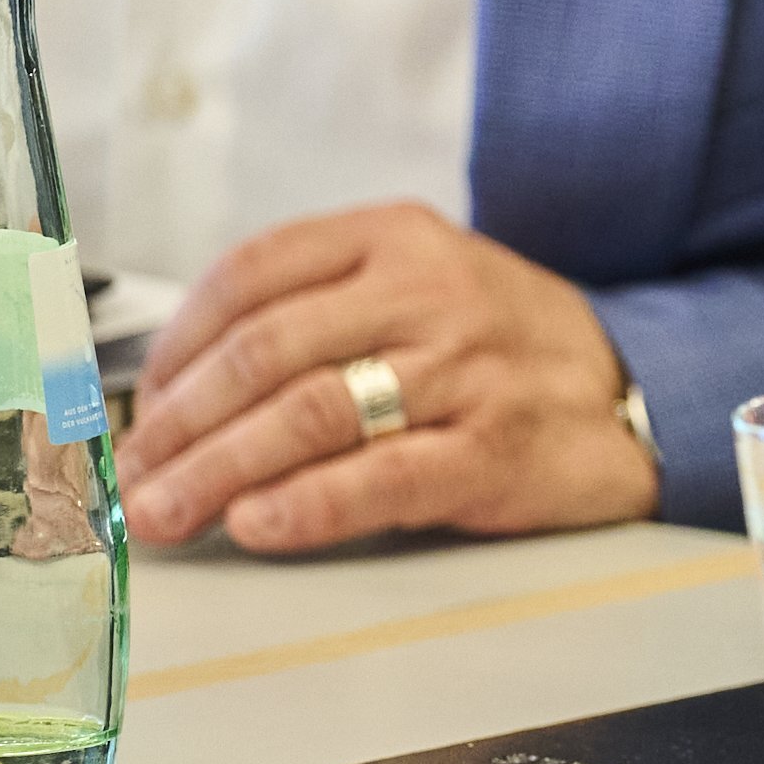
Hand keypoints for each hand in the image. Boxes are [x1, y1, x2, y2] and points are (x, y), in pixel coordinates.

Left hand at [112, 201, 656, 550]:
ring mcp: (466, 371)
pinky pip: (382, 477)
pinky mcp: (493, 449)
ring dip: (218, 471)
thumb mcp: (421, 286)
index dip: (177, 344)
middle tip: (132, 476)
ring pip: (311, 414)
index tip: (138, 405)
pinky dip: (307, 505)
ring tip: (167, 512)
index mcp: (397, 239)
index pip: (254, 274)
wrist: (630, 390)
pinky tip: (257, 525)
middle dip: (180, 423)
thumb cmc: (501, 345)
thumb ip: (319, 314)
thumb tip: (182, 394)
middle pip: (268, 351)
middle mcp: (430, 293)